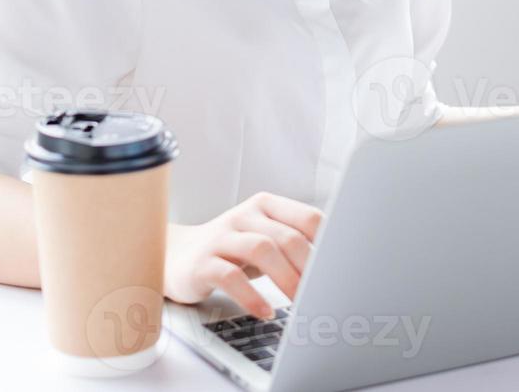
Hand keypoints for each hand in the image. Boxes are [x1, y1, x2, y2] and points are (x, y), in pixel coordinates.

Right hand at [164, 191, 323, 316]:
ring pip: (261, 249)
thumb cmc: (232, 251)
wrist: (175, 257)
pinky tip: (265, 311)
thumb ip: (293, 244)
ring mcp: (221, 237)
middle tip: (323, 291)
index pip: (306, 217)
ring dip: (285, 278)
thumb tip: (337, 266)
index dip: (328, 242)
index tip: (343, 267)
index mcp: (266, 206)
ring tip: (299, 301)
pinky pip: (229, 276)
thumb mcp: (264, 240)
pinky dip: (251, 296)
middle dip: (308, 266)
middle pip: (286, 236)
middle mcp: (244, 216)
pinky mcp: (202, 262)